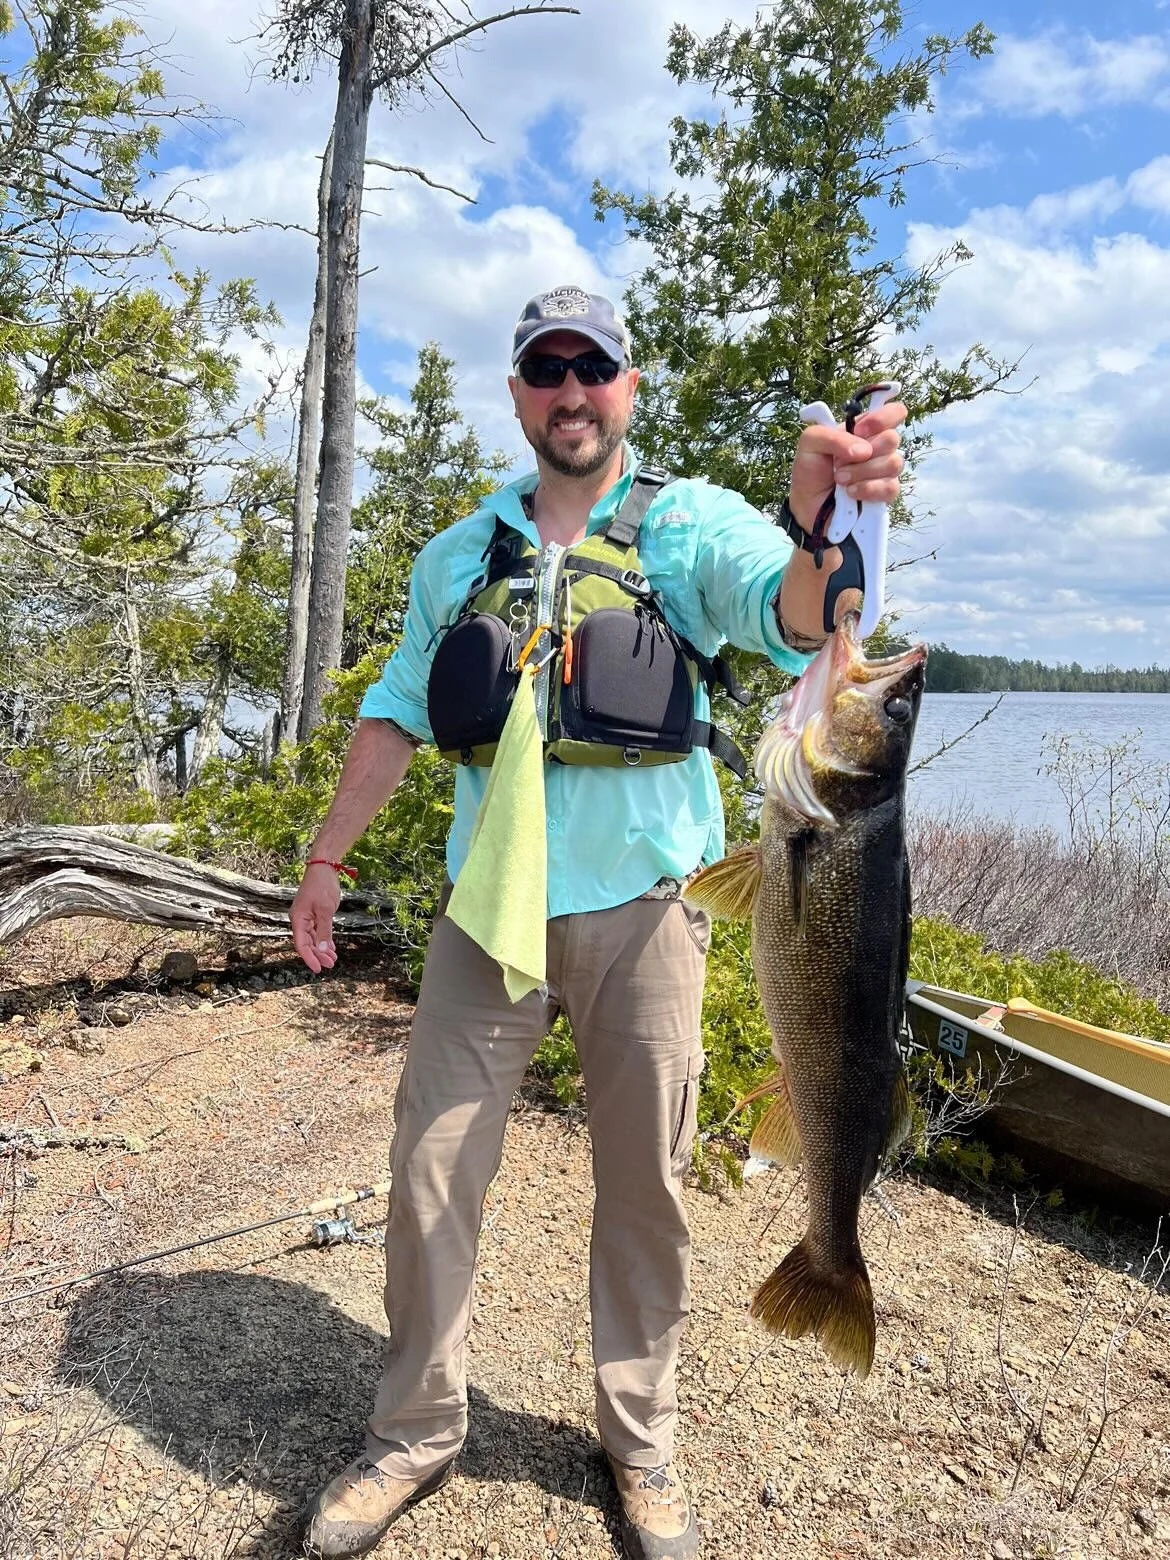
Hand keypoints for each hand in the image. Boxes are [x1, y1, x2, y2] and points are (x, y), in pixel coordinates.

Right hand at [290, 863, 341, 972]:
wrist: (324, 868)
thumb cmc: (322, 886)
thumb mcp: (325, 910)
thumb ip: (324, 930)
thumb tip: (321, 949)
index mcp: (298, 919)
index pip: (301, 944)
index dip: (309, 958)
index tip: (318, 968)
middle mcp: (300, 920)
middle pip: (307, 943)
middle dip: (318, 955)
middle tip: (331, 964)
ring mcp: (307, 917)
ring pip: (313, 938)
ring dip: (322, 949)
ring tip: (333, 959)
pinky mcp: (314, 913)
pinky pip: (318, 931)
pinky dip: (324, 939)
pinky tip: (331, 948)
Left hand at [786, 399, 905, 532]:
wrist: (807, 506)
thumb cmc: (810, 471)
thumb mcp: (810, 443)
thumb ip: (832, 436)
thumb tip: (864, 450)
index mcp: (865, 429)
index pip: (895, 412)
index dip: (883, 418)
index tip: (860, 431)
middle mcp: (879, 447)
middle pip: (893, 439)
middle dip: (864, 452)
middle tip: (839, 463)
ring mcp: (884, 471)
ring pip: (893, 463)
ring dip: (861, 472)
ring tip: (841, 479)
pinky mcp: (885, 494)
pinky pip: (890, 487)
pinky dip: (867, 489)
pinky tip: (851, 493)